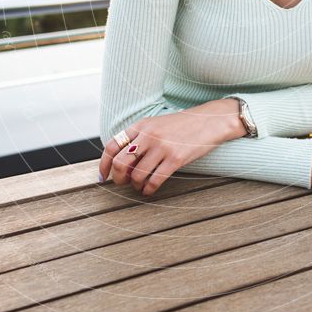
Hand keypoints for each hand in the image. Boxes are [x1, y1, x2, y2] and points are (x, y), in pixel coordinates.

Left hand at [98, 101, 237, 195]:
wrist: (208, 122)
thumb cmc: (181, 126)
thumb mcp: (156, 124)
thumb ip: (139, 138)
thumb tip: (121, 163)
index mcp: (141, 125)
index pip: (112, 146)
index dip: (104, 164)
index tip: (103, 176)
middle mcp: (148, 135)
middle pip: (121, 163)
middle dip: (119, 178)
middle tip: (124, 183)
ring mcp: (162, 147)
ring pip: (137, 175)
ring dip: (136, 185)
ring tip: (140, 186)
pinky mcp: (175, 159)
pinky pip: (154, 181)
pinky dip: (148, 190)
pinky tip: (150, 190)